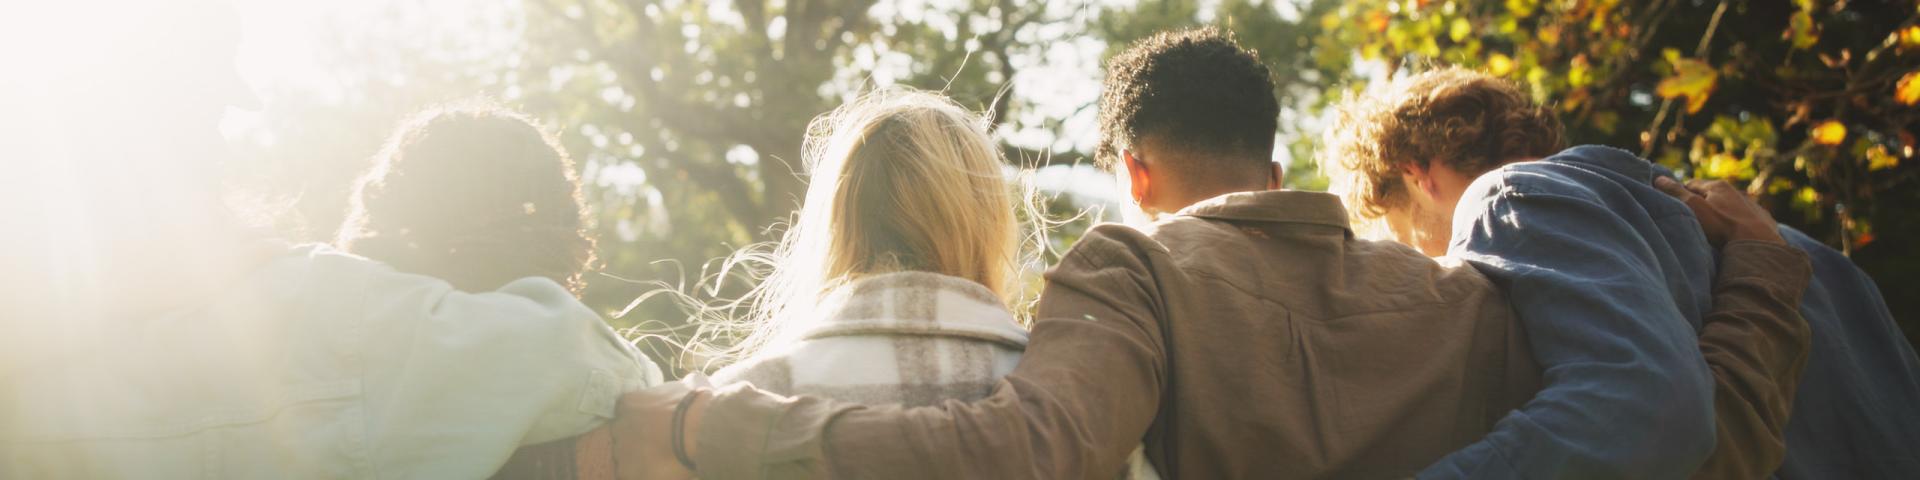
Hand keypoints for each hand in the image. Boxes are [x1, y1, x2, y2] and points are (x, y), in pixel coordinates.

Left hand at [610, 381, 706, 479]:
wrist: (697, 429)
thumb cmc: (695, 404)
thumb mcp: (691, 384)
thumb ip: (684, 384)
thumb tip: (694, 381)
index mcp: (628, 403)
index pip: (626, 411)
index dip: (642, 419)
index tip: (657, 424)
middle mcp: (618, 426)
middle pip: (623, 435)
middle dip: (639, 440)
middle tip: (661, 444)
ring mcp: (621, 451)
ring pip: (627, 458)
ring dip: (641, 460)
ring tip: (663, 460)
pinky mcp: (628, 472)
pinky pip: (633, 476)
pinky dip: (646, 475)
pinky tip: (662, 472)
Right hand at [1654, 176, 1783, 246]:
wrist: (1758, 245)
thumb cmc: (1721, 226)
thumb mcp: (1693, 207)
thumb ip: (1675, 192)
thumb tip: (1658, 178)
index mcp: (1719, 186)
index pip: (1692, 184)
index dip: (1681, 193)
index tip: (1675, 206)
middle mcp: (1737, 192)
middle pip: (1713, 195)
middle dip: (1702, 204)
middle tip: (1692, 219)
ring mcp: (1753, 206)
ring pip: (1731, 207)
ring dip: (1722, 214)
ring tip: (1714, 230)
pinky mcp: (1764, 221)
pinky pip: (1747, 219)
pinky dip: (1739, 224)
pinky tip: (1735, 235)